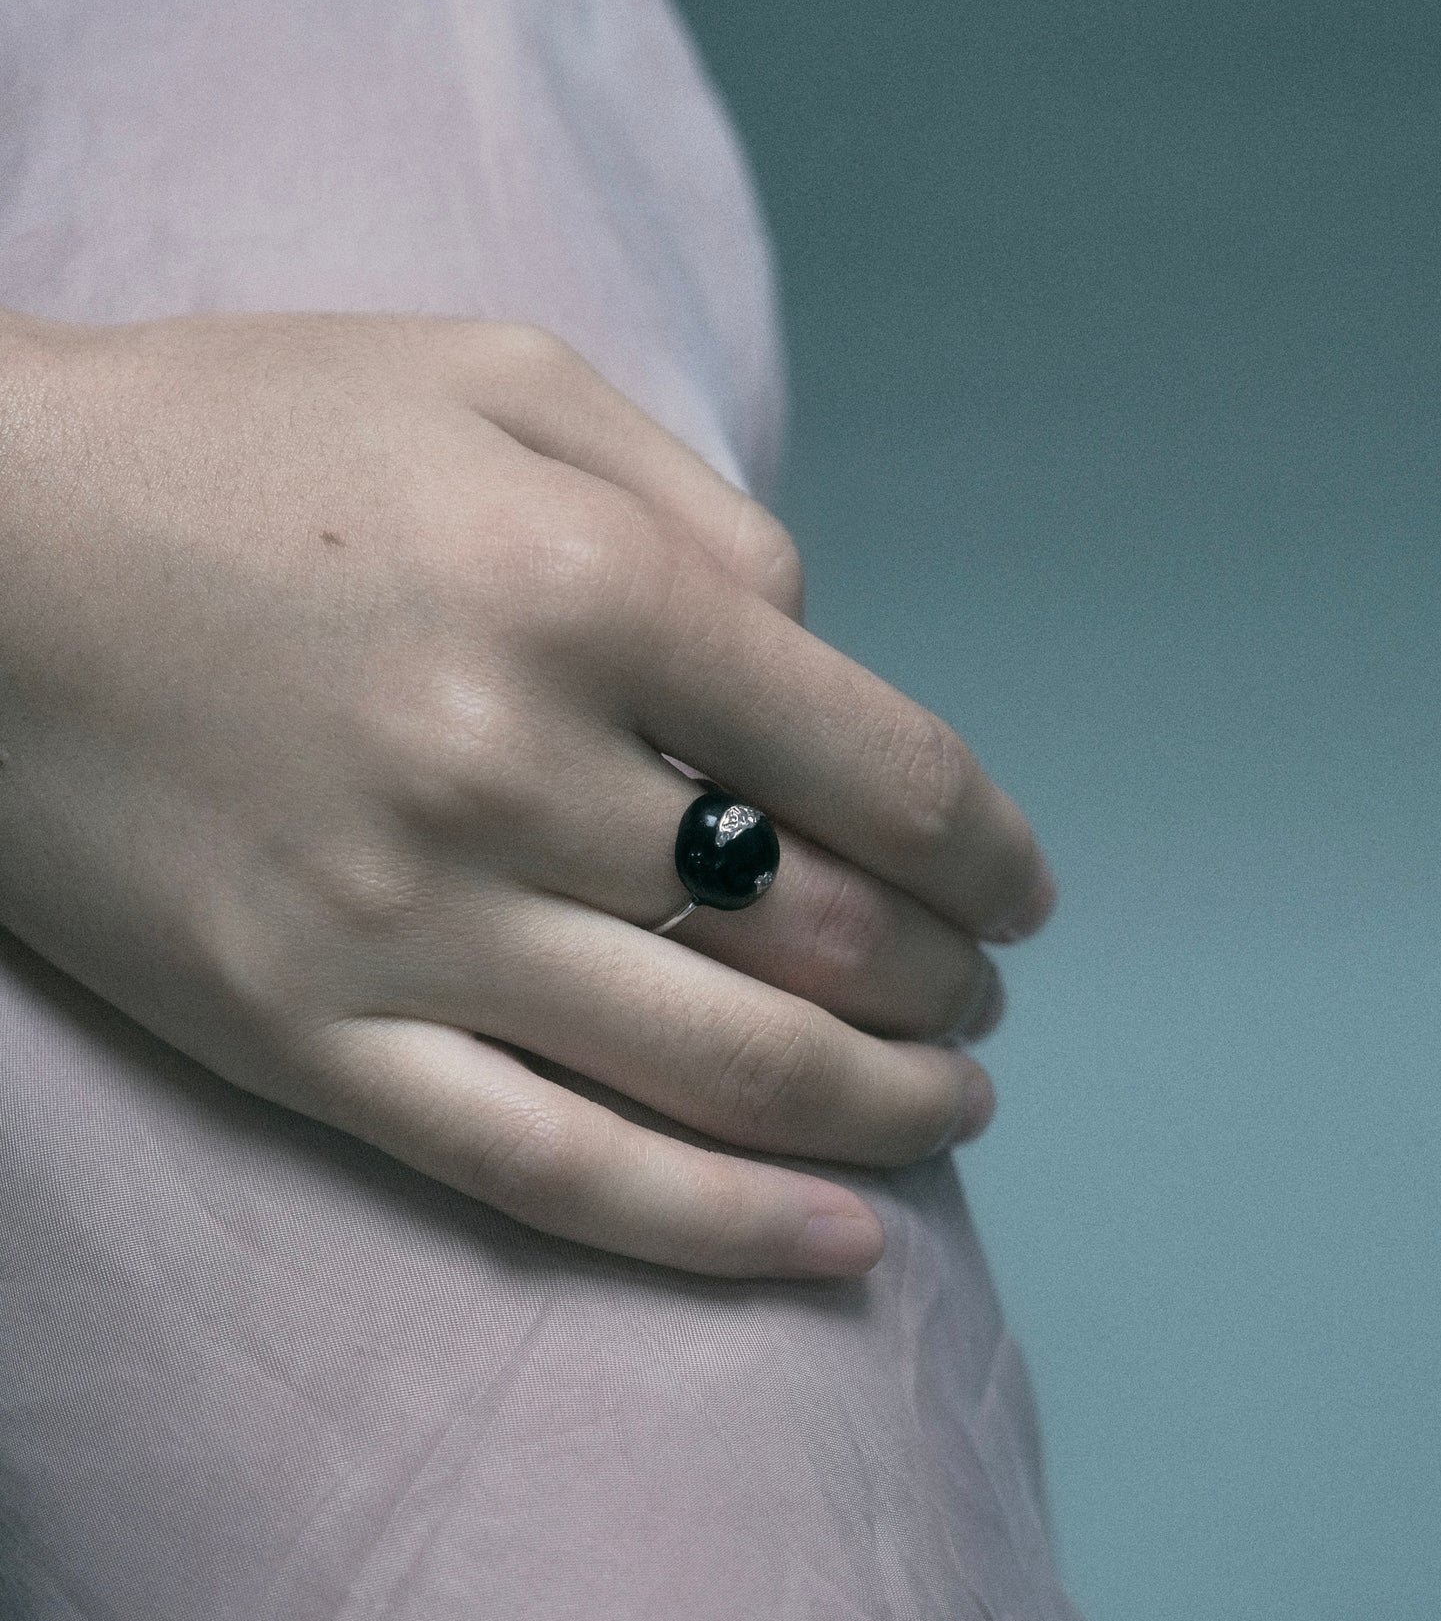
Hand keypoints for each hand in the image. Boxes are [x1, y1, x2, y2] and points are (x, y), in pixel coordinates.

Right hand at [0, 312, 1052, 1277]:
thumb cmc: (241, 437)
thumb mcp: (495, 375)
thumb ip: (695, 510)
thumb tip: (816, 657)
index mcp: (584, 591)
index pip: (883, 768)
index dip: (991, 849)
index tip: (1020, 887)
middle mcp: (514, 771)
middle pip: (824, 931)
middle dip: (947, 977)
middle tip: (979, 989)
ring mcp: (405, 928)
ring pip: (722, 1071)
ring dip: (886, 1107)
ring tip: (956, 1107)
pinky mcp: (304, 1039)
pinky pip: (552, 1172)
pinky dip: (719, 1229)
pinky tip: (842, 1245)